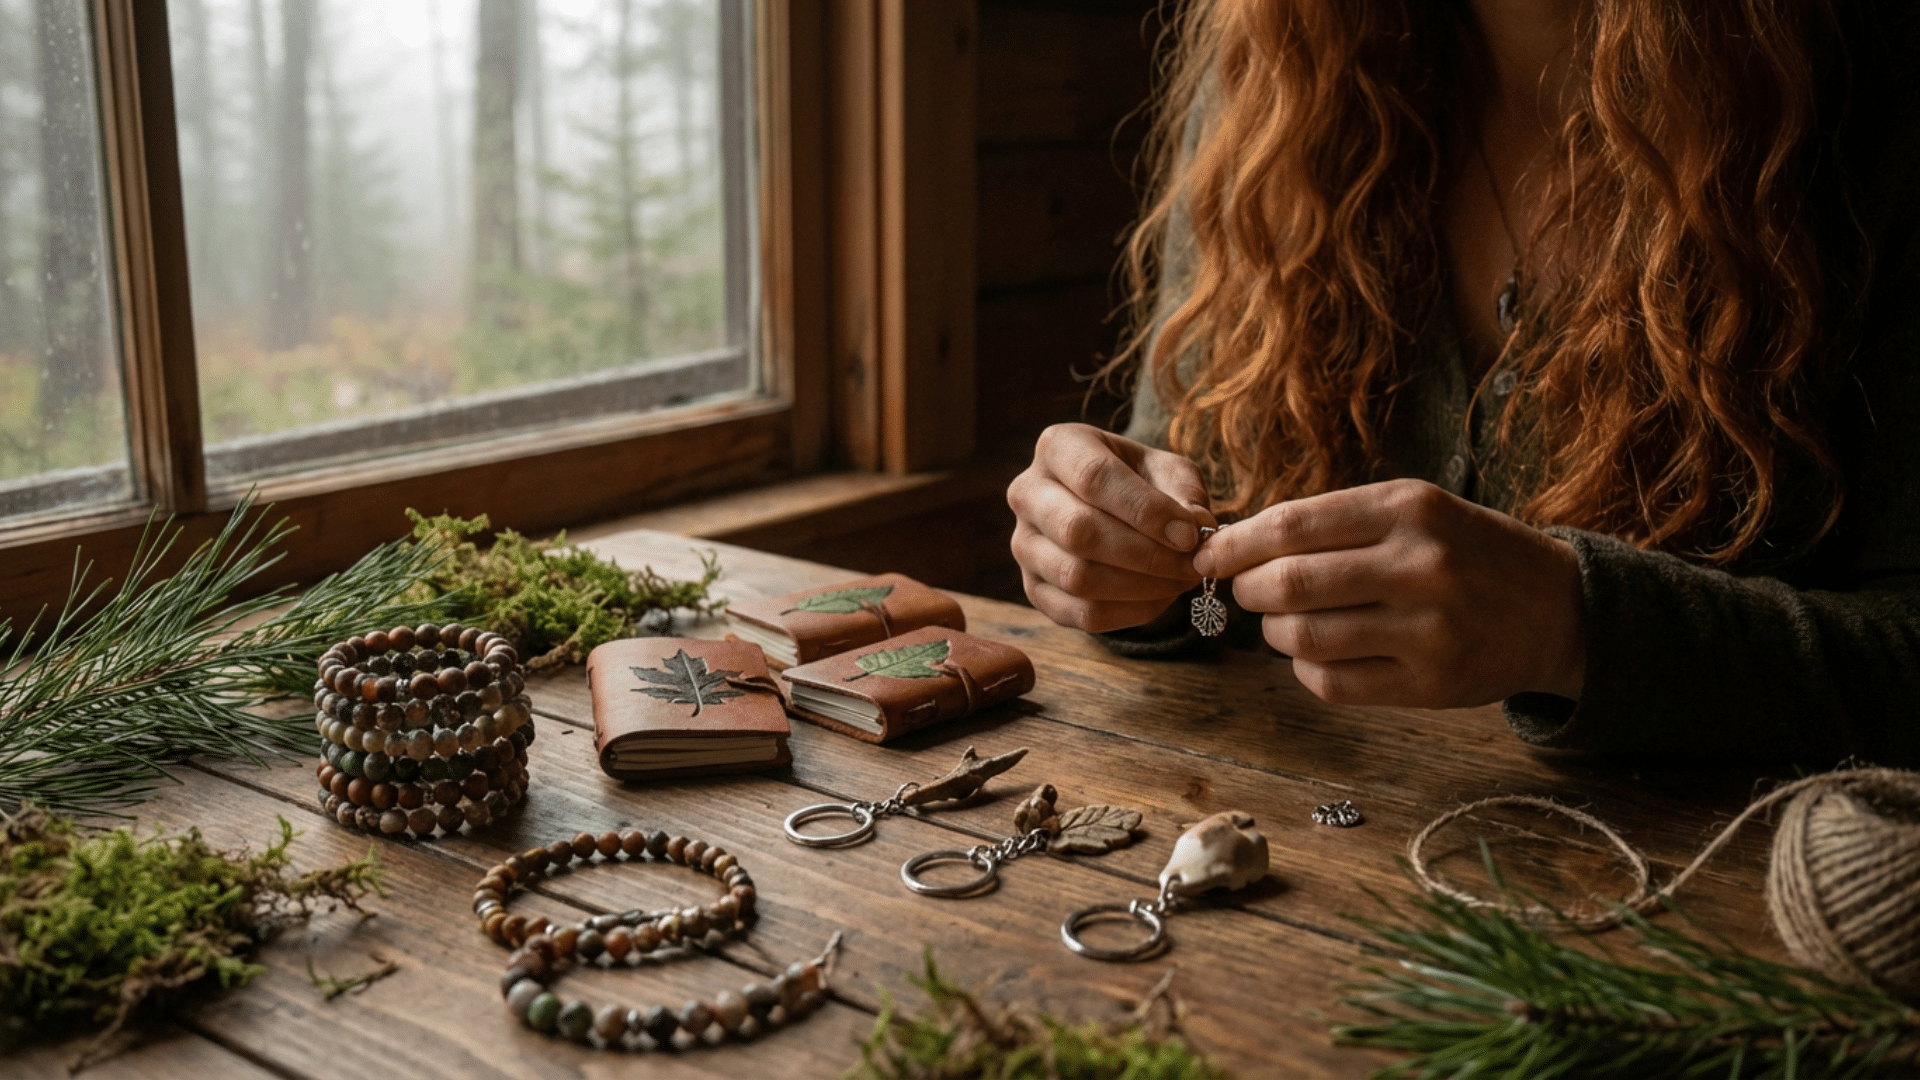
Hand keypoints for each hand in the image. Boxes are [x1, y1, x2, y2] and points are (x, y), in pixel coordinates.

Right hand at [1008, 423, 1216, 632]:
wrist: (1115, 509)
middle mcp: (1028, 494)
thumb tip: (1195, 528)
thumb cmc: (1144, 482)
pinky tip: (1159, 598)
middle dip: (1145, 554)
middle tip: (1192, 564)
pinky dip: (1128, 612)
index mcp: (1059, 447)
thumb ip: (1184, 495)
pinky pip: (1079, 612)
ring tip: (1180, 580)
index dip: (1145, 510)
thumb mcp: (1169, 471)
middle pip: (1078, 530)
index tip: (1189, 534)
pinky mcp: (1034, 589)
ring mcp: (1024, 545)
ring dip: (1140, 586)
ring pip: (1076, 576)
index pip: (1094, 477)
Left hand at [1192, 478, 1584, 706]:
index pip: (1291, 525)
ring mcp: (1429, 630)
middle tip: (1245, 592)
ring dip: (1273, 632)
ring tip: (1283, 622)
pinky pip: (1331, 683)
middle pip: (1289, 584)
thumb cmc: (1466, 551)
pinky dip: (1305, 669)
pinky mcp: (1431, 685)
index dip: (1235, 544)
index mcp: (1408, 509)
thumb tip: (1238, 544)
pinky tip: (1318, 654)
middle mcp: (1421, 566)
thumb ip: (1334, 522)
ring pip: (1302, 638)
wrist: (1558, 608)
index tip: (1207, 555)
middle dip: (1248, 591)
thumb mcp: (1414, 510)